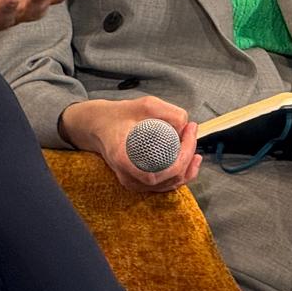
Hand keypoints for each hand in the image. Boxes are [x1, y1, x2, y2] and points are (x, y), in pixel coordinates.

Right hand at [58, 97, 201, 193]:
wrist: (98, 127)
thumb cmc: (118, 115)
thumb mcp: (144, 105)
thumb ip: (167, 112)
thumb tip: (186, 125)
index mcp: (124, 158)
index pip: (162, 170)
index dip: (184, 152)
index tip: (189, 129)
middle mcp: (129, 177)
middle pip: (170, 178)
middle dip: (188, 155)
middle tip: (192, 130)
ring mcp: (133, 183)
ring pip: (170, 185)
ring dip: (188, 166)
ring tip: (193, 143)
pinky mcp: (138, 184)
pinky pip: (164, 185)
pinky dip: (181, 174)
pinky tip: (191, 160)